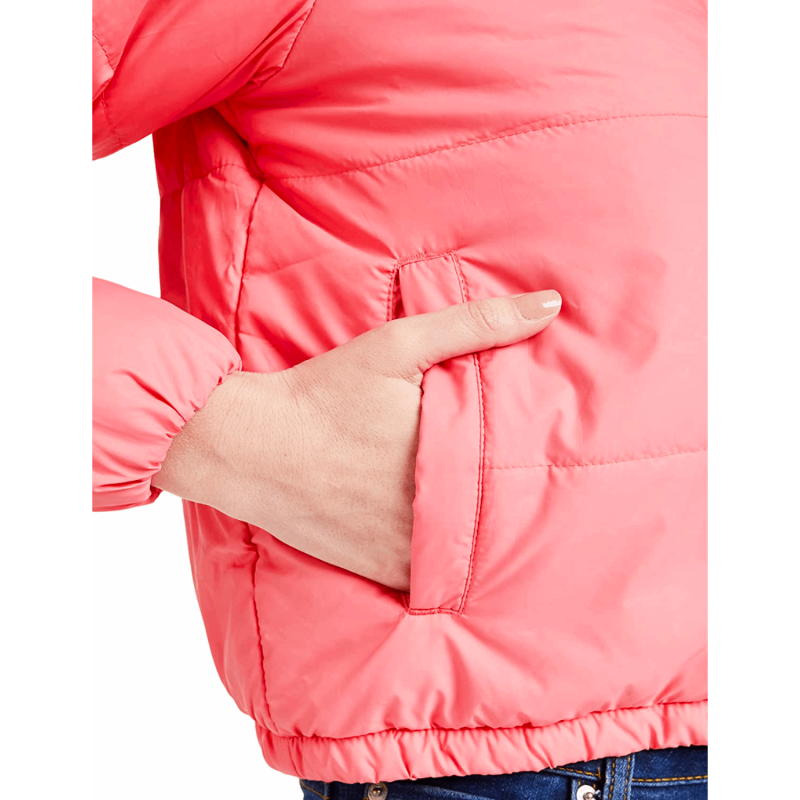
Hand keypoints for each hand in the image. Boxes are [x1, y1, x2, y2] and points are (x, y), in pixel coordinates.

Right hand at [152, 290, 561, 589]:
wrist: (250, 446)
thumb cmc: (324, 393)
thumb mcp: (398, 346)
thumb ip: (476, 324)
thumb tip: (550, 306)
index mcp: (448, 458)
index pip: (524, 469)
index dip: (543, 464)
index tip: (556, 457)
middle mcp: (433, 512)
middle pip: (500, 515)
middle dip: (518, 501)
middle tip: (539, 494)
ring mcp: (407, 549)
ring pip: (471, 555)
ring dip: (486, 538)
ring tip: (501, 519)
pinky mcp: (380, 570)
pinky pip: (432, 578)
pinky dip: (445, 563)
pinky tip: (452, 543)